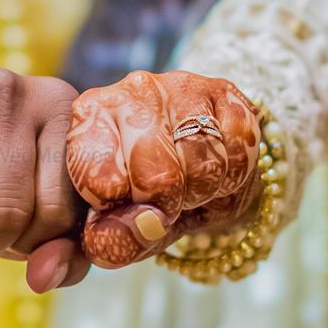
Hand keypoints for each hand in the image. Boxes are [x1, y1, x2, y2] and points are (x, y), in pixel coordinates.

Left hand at [65, 70, 262, 267]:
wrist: (194, 169)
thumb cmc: (144, 195)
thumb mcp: (120, 225)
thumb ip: (112, 240)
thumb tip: (129, 234)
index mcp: (89, 116)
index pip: (99, 177)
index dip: (118, 210)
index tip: (123, 208)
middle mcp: (132, 91)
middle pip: (156, 175)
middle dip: (165, 207)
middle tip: (164, 205)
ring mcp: (181, 87)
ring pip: (202, 164)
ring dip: (200, 193)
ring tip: (188, 188)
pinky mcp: (225, 92)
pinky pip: (238, 151)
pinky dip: (232, 177)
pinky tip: (216, 173)